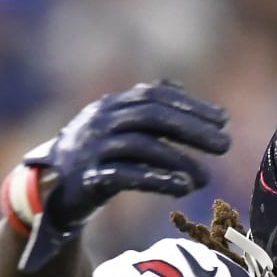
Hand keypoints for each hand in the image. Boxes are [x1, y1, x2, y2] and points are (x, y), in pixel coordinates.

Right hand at [0, 81, 229, 271]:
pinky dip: (158, 179)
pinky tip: (183, 187)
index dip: (192, 106)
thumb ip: (144, 108)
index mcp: (110, 105)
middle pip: (152, 116)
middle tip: (225, 145)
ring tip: (206, 178)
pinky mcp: (89, 178)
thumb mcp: (116, 127)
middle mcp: (100, 121)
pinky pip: (127, 176)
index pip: (155, 96)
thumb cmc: (94, 156)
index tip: (223, 120)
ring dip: (180, 161)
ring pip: (142, 146)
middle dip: (193, 129)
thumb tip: (175, 85)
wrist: (51, 191)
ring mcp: (92, 148)